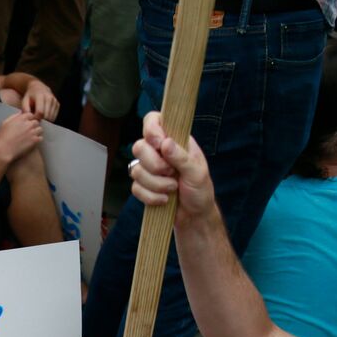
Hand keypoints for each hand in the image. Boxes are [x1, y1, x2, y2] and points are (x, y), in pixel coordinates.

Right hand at [0, 111, 43, 165]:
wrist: (5, 149)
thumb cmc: (3, 137)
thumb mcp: (5, 123)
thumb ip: (14, 117)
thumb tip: (20, 114)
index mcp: (21, 118)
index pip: (30, 115)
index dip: (28, 119)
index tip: (26, 124)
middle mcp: (28, 124)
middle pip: (36, 122)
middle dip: (33, 126)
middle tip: (28, 131)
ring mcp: (32, 132)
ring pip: (40, 129)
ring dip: (36, 132)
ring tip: (31, 136)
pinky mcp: (35, 140)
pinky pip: (41, 138)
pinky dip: (37, 139)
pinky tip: (32, 142)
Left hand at [21, 80, 59, 120]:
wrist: (38, 88)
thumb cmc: (30, 96)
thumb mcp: (24, 101)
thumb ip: (25, 109)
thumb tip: (30, 118)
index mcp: (40, 96)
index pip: (40, 112)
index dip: (36, 118)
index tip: (32, 118)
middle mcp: (49, 98)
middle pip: (47, 116)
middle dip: (40, 120)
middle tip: (35, 118)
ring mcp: (54, 101)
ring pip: (51, 117)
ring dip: (45, 120)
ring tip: (39, 116)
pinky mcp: (57, 104)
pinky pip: (54, 116)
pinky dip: (49, 118)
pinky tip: (44, 114)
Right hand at [129, 112, 216, 230]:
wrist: (194, 216)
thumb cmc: (200, 190)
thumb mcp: (197, 172)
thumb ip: (182, 157)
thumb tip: (166, 143)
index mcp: (174, 140)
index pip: (153, 121)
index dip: (151, 129)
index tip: (159, 144)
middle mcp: (158, 152)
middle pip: (139, 146)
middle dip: (154, 165)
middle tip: (171, 172)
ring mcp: (149, 169)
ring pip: (136, 170)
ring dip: (156, 184)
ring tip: (173, 189)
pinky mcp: (143, 186)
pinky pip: (136, 188)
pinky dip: (151, 196)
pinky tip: (165, 199)